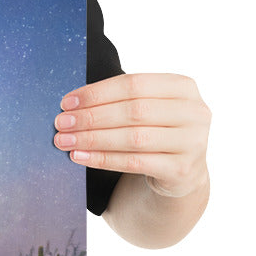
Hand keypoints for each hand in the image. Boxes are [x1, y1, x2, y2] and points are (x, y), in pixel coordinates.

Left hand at [54, 73, 210, 198]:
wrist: (180, 171)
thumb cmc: (154, 131)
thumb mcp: (147, 108)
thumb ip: (119, 100)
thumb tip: (70, 104)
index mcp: (183, 87)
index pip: (134, 84)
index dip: (97, 93)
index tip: (66, 102)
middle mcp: (195, 112)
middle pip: (133, 111)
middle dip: (91, 117)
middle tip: (61, 123)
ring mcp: (193, 142)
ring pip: (133, 138)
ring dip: (92, 139)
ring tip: (65, 141)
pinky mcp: (182, 169)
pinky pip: (134, 163)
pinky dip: (102, 159)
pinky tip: (79, 157)